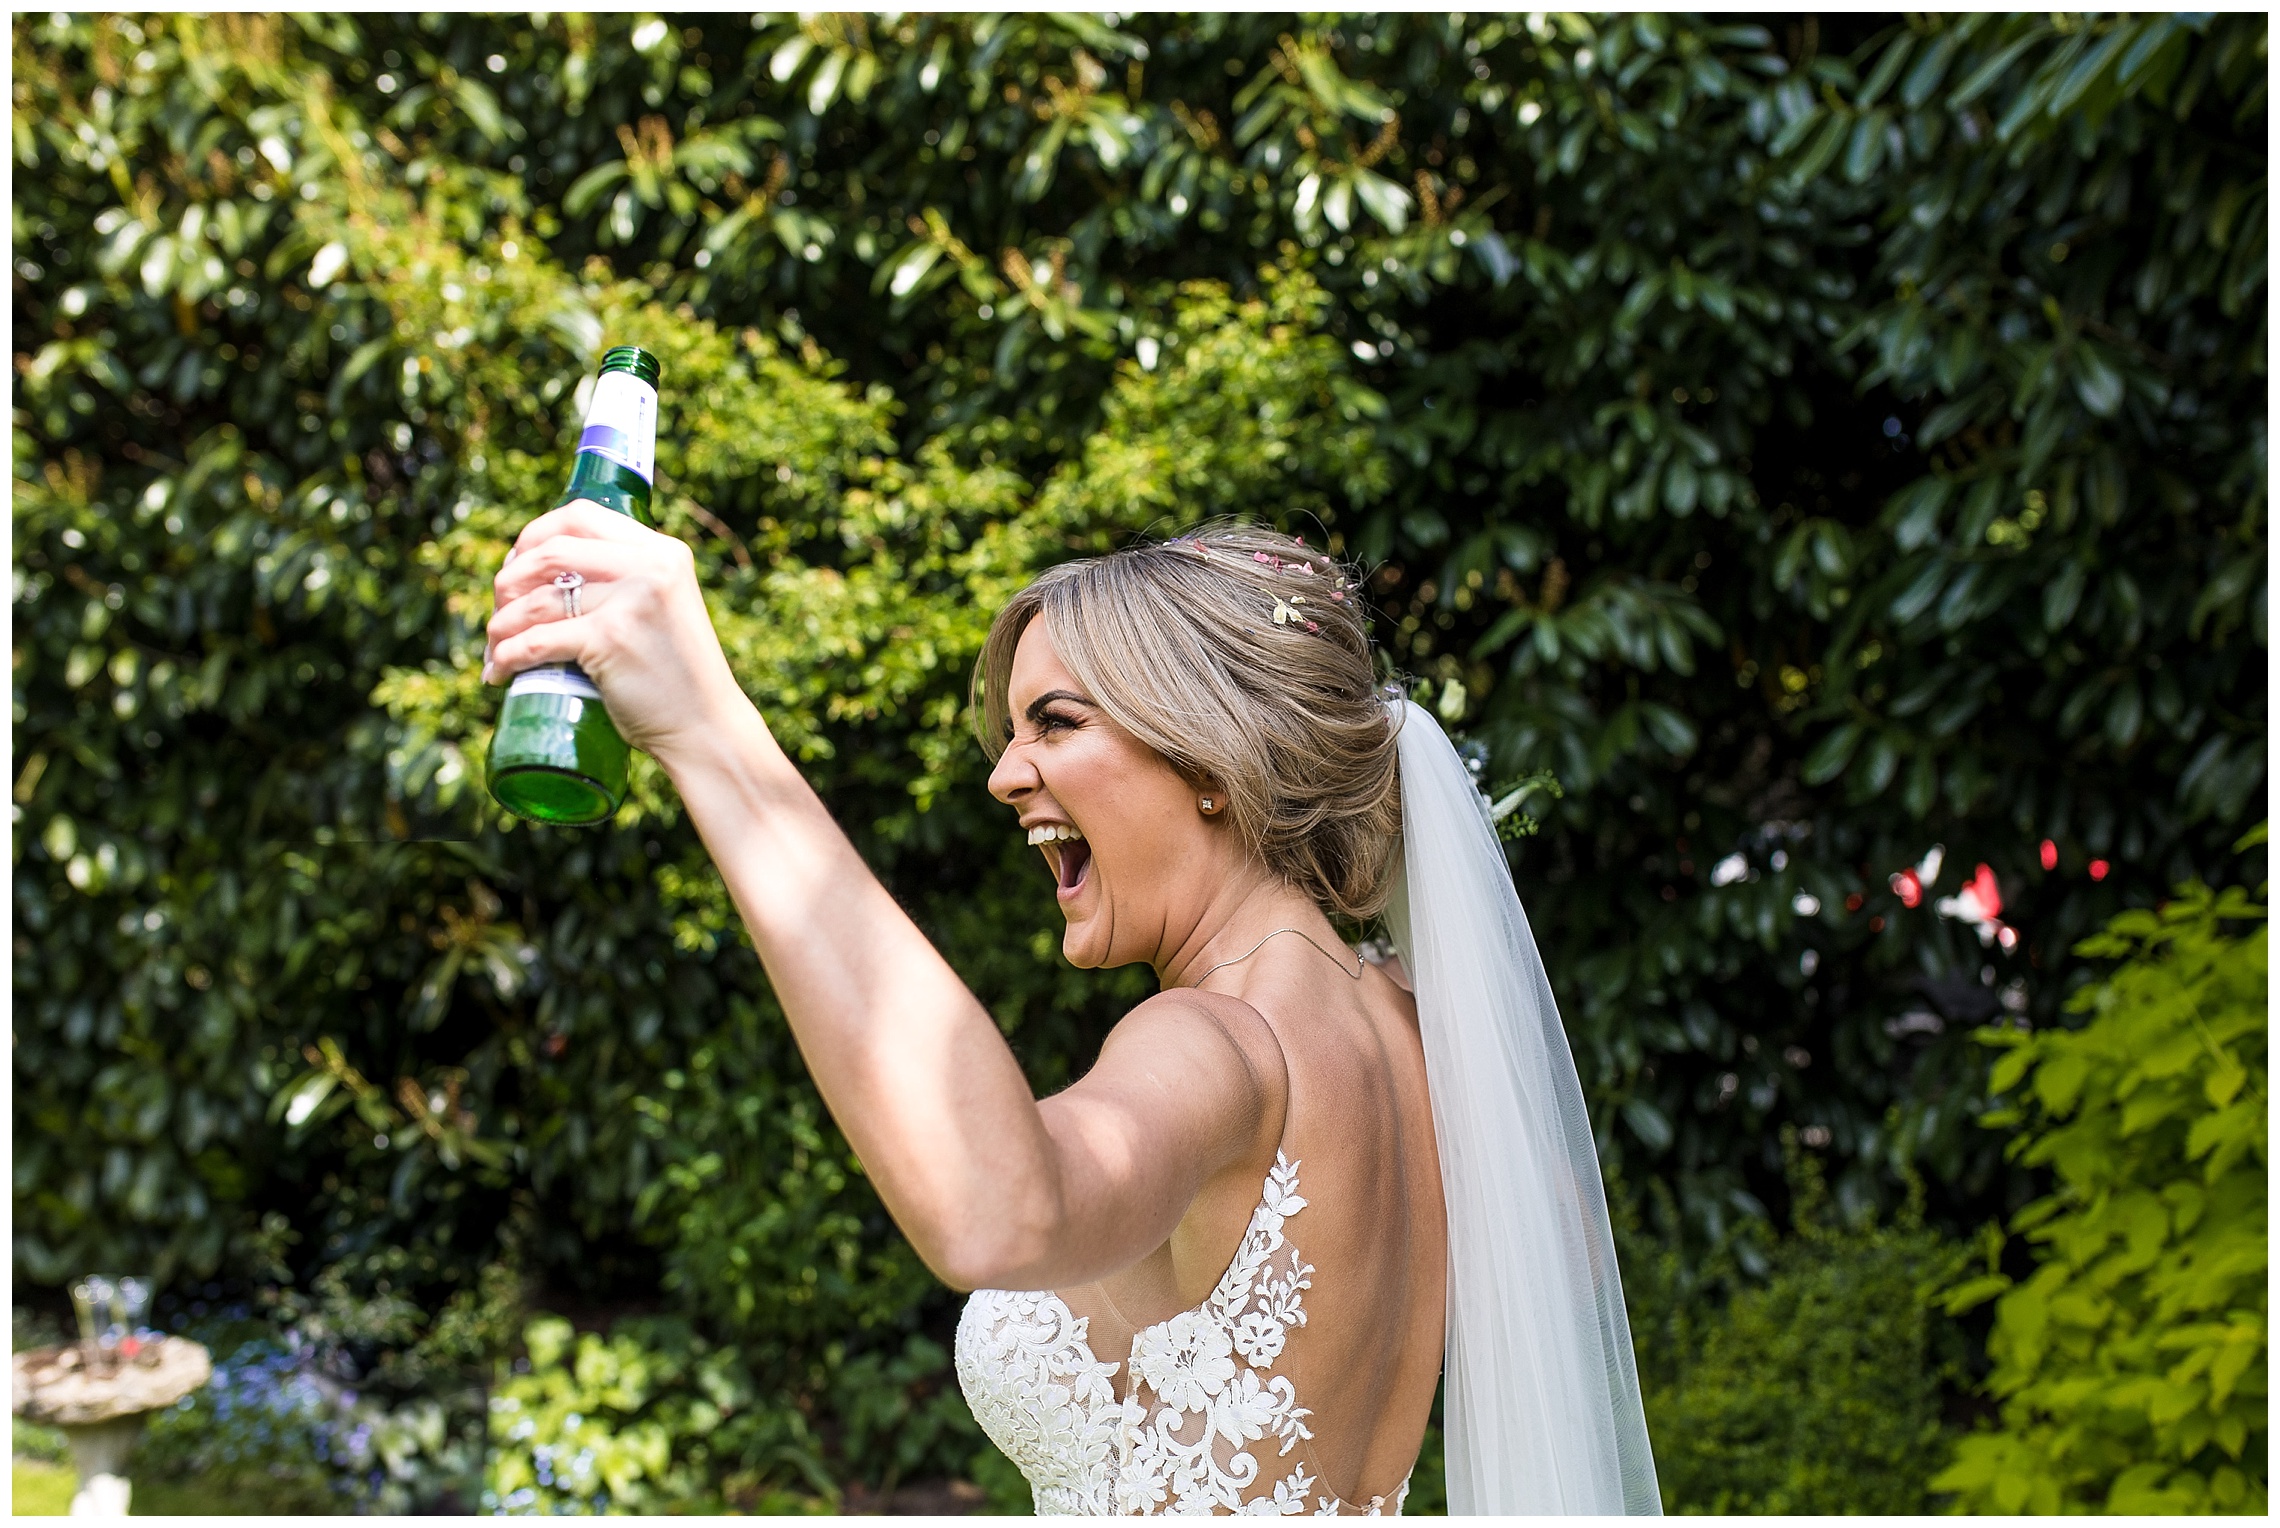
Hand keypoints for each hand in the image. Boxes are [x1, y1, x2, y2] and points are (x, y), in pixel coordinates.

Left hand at [483, 499, 748, 765]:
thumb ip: (627, 582)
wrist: (707, 728)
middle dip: (509, 580)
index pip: (580, 515)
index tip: (517, 565)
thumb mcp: (663, 608)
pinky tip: (499, 672)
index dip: (535, 534)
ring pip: (536, 599)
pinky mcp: (610, 639)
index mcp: (663, 552)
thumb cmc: (677, 677)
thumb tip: (550, 573)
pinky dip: (507, 657)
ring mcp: (631, 601)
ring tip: (494, 649)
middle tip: (500, 612)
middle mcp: (650, 566)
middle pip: (550, 550)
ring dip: (501, 625)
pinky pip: (535, 640)